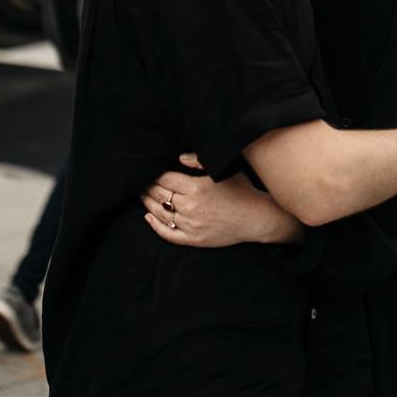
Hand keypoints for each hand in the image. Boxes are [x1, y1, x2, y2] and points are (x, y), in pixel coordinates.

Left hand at [140, 153, 300, 247]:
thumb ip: (199, 161)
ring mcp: (191, 225)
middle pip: (160, 195)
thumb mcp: (223, 169)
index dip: (154, 175)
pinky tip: (148, 217)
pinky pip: (168, 234)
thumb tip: (179, 157)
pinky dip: (155, 226)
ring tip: (142, 195)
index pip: (165, 179)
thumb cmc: (241, 190)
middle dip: (148, 187)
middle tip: (141, 182)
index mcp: (195, 188)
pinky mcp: (194, 239)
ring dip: (148, 203)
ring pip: (160, 213)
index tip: (149, 171)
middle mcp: (190, 207)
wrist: (256, 217)